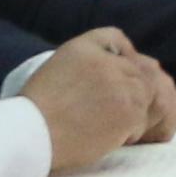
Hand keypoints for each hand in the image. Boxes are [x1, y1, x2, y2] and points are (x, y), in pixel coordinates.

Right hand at [19, 30, 175, 170]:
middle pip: (137, 69)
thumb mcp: (55, 68)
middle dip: (130, 90)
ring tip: (108, 125)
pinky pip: (142, 119)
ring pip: (144, 93)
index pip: (115, 39)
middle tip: (111, 111)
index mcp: (82, 47)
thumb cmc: (35, 111)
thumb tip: (120, 61)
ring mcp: (120, 84)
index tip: (113, 81)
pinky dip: (130, 131)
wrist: (32, 135)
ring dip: (132, 111)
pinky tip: (110, 138)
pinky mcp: (129, 110)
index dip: (121, 60)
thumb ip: (85, 61)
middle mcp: (105, 60)